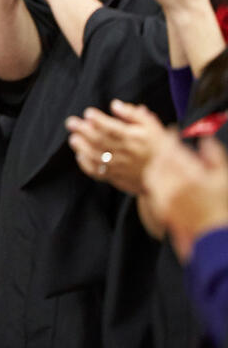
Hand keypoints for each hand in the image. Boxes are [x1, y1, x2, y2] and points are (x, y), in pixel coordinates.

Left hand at [65, 99, 166, 194]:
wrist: (167, 174)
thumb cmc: (158, 146)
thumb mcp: (151, 125)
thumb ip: (132, 114)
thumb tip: (115, 104)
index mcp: (134, 138)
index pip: (112, 128)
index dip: (99, 120)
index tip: (88, 113)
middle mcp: (125, 152)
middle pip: (100, 141)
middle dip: (83, 131)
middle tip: (71, 122)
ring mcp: (119, 166)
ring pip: (96, 157)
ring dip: (82, 148)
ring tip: (73, 138)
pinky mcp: (116, 177)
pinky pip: (98, 172)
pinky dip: (86, 165)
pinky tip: (80, 156)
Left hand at [141, 132, 227, 261]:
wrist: (212, 238)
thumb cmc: (219, 208)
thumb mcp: (223, 178)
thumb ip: (213, 155)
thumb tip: (205, 138)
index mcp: (190, 175)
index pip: (172, 148)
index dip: (170, 137)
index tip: (172, 133)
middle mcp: (173, 185)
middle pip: (158, 159)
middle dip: (162, 151)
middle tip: (168, 148)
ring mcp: (164, 197)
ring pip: (152, 172)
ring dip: (157, 165)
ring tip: (166, 163)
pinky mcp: (158, 207)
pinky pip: (150, 187)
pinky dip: (154, 179)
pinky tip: (163, 180)